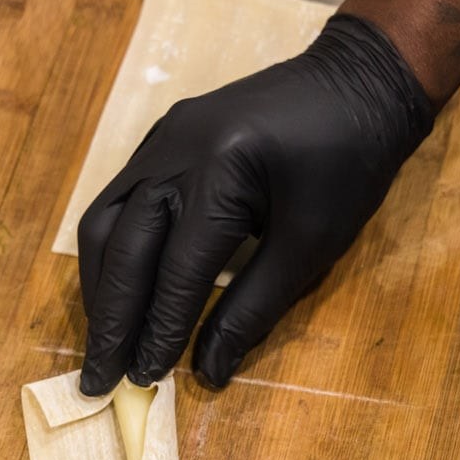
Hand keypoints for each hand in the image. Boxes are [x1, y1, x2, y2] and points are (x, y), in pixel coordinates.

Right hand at [77, 14, 432, 394]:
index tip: (145, 379)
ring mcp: (162, 138)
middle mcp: (177, 148)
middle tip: (101, 379)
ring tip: (103, 343)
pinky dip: (112, 253)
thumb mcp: (311, 245)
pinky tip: (116, 291)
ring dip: (101, 289)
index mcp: (223, 169)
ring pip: (105, 222)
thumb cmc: (349, 163)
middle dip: (111, 320)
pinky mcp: (162, 139)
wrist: (358, 81)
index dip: (159, 328)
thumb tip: (207, 371)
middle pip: (124, 247)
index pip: (177, 268)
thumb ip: (253, 309)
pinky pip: (119, 200)